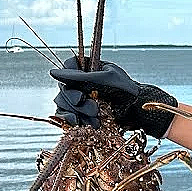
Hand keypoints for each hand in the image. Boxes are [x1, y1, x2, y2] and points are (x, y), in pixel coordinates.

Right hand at [50, 57, 176, 137]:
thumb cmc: (127, 91)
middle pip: (63, 88)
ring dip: (77, 111)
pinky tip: (85, 124)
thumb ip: (79, 76)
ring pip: (62, 104)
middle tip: (92, 106)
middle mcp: (81, 82)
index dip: (68, 75)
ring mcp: (80, 99)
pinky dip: (74, 121)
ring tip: (96, 115)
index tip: (77, 85)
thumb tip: (53, 72)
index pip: (68, 66)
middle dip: (75, 100)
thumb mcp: (105, 79)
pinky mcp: (80, 114)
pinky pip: (66, 117)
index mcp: (88, 68)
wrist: (138, 112)